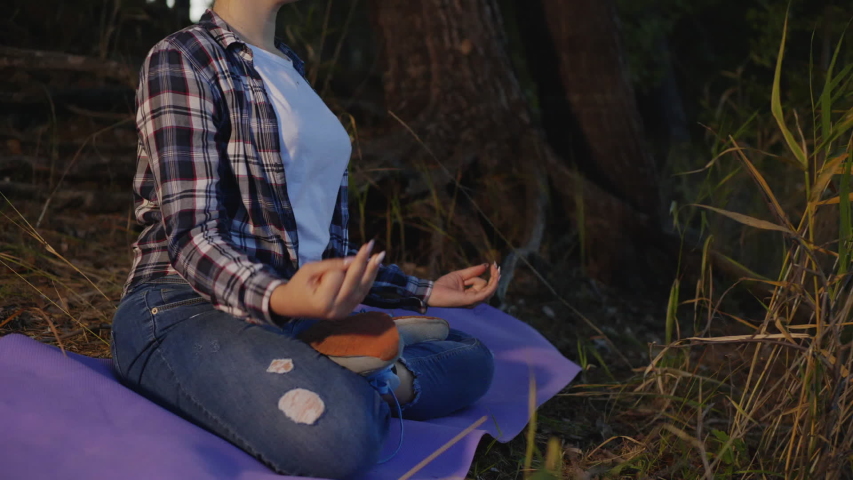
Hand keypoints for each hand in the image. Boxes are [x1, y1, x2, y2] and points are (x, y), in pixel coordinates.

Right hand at [269, 240, 384, 318]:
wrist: (292, 305)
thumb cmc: (299, 285)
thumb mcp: (309, 270)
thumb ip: (331, 265)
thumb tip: (354, 260)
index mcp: (322, 302)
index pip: (336, 276)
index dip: (333, 267)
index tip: (322, 270)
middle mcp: (336, 310)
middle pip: (354, 283)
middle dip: (362, 263)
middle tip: (370, 245)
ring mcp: (345, 312)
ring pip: (362, 288)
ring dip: (371, 271)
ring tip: (379, 255)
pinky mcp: (350, 310)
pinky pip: (362, 293)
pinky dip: (368, 279)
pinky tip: (374, 266)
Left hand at [427, 262, 499, 307]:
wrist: (433, 292)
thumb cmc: (444, 285)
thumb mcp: (461, 275)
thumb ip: (473, 271)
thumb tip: (486, 265)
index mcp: (470, 294)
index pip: (483, 284)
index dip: (489, 275)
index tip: (493, 265)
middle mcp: (473, 299)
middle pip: (487, 285)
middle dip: (493, 275)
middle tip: (496, 265)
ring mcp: (473, 300)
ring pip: (489, 288)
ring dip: (493, 277)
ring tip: (495, 268)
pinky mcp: (472, 300)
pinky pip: (486, 292)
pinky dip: (493, 284)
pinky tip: (495, 275)